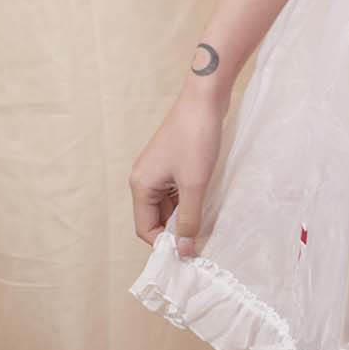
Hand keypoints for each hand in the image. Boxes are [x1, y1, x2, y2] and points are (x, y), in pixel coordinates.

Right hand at [128, 88, 225, 258]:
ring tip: (207, 222)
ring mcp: (159, 168)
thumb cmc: (196, 138)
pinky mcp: (173, 160)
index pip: (145, 228)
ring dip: (184, 214)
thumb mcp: (194, 184)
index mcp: (141, 185)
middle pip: (156, 217)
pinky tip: (207, 201)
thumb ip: (188, 220)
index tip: (188, 253)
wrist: (205, 96)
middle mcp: (144, 178)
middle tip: (201, 240)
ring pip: (168, 204)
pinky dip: (189, 199)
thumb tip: (183, 252)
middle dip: (176, 230)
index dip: (164, 243)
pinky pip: (177, 190)